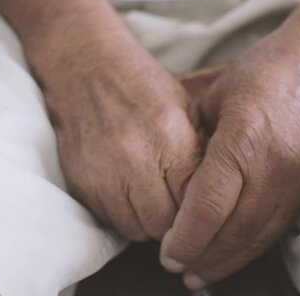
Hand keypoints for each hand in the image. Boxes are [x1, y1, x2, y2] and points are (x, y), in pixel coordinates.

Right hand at [45, 36, 203, 241]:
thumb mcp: (186, 111)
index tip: (202, 207)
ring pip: (136, 230)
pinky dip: (123, 215)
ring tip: (153, 200)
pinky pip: (110, 220)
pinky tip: (129, 194)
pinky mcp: (81, 185)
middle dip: (175, 223)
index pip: (194, 203)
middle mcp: (135, 162)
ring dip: (148, 223)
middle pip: (164, 225)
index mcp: (171, 140)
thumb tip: (218, 195)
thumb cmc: (143, 88)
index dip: (200, 210)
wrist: (86, 70)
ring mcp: (104, 177)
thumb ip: (201, 156)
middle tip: (177, 208)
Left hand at [160, 32, 299, 287]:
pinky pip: (277, 229)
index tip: (166, 253)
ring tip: (199, 275)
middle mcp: (275, 166)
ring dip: (227, 262)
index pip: (210, 204)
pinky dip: (251, 248)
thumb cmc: (266, 70)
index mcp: (245, 138)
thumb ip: (189, 131)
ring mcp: (298, 180)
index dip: (185, 237)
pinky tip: (232, 256)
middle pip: (234, 230)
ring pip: (258, 237)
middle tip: (176, 269)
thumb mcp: (215, 91)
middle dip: (202, 257)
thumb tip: (156, 159)